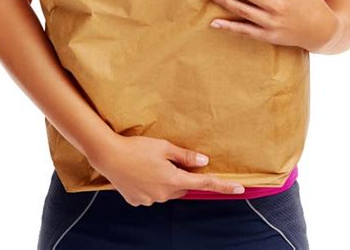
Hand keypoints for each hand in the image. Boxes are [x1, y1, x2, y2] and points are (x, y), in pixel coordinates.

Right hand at [87, 134, 245, 205]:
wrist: (109, 156)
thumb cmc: (138, 147)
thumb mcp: (165, 147)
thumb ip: (186, 156)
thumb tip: (204, 162)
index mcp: (173, 180)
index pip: (204, 184)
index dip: (223, 186)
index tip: (240, 188)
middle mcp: (164, 194)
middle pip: (182, 187)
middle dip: (181, 175)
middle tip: (169, 158)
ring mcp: (150, 200)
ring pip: (166, 190)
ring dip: (164, 179)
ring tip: (148, 162)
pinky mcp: (136, 201)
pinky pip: (151, 193)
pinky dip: (149, 184)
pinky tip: (139, 171)